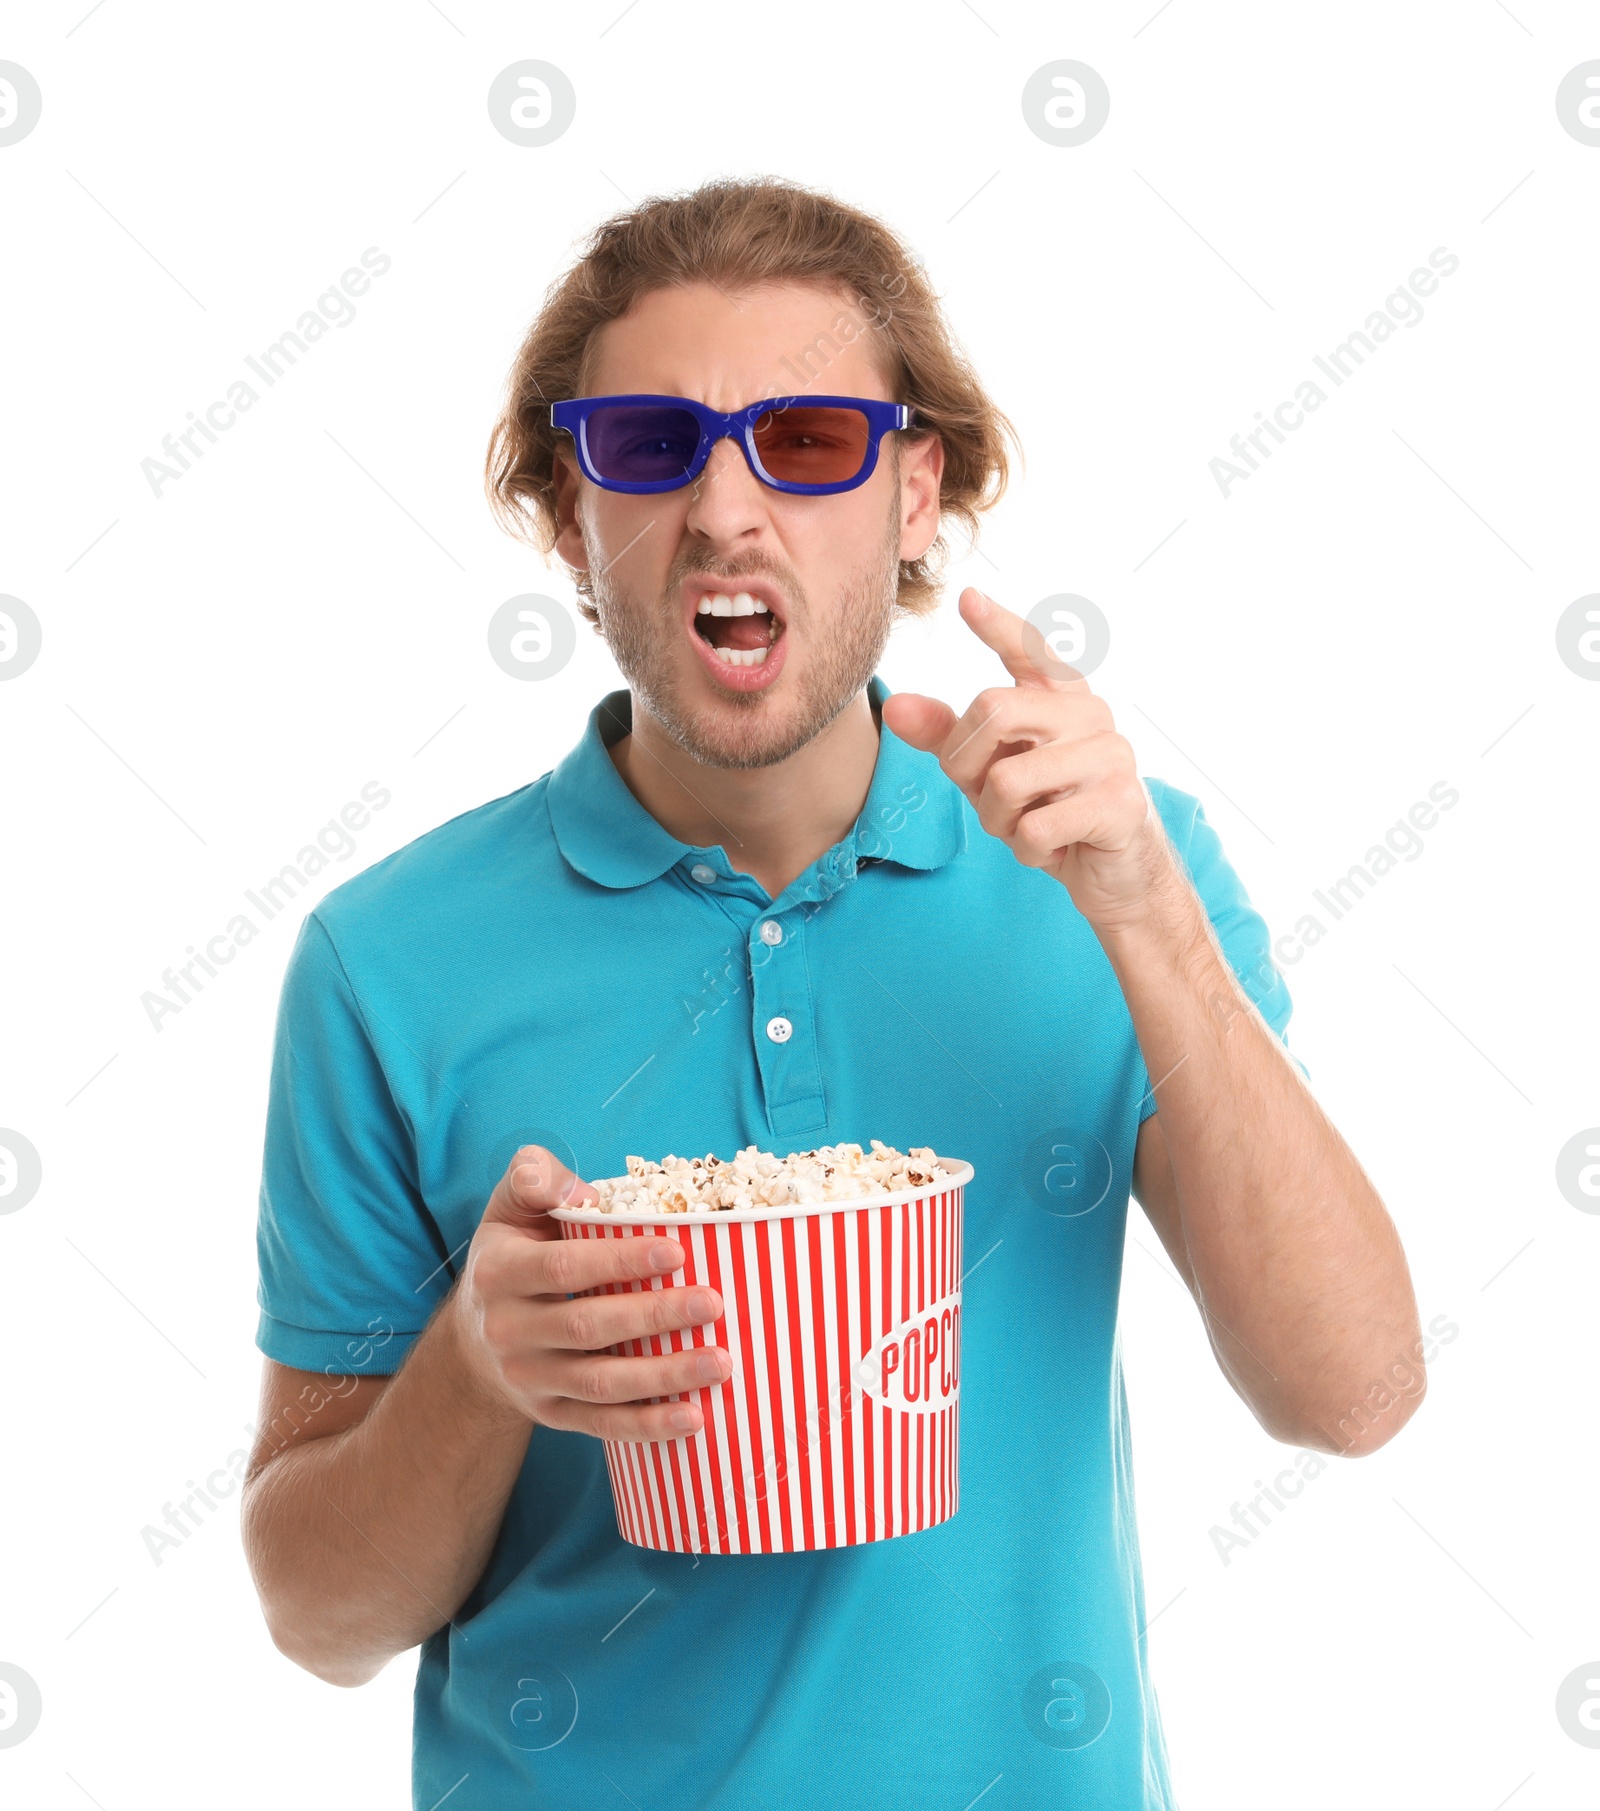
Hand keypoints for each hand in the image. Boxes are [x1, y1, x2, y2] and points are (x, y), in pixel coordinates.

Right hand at [451, 1144, 731, 1441]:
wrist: (473, 1337)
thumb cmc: (512, 1253)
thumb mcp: (510, 1207)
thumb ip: (535, 1178)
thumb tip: (582, 1189)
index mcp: (500, 1273)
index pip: (563, 1268)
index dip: (619, 1260)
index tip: (676, 1252)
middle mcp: (508, 1331)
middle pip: (587, 1328)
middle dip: (654, 1316)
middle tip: (712, 1304)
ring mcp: (529, 1378)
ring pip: (600, 1384)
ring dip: (664, 1376)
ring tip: (720, 1361)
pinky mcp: (550, 1414)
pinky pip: (601, 1425)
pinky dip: (648, 1426)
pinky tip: (694, 1417)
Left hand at [880, 588, 1176, 934]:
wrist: (1115, 873)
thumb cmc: (1048, 811)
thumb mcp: (989, 773)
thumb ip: (947, 737)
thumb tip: (896, 706)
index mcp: (1060, 698)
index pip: (1029, 651)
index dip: (997, 627)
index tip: (967, 599)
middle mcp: (1091, 714)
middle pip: (993, 711)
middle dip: (966, 766)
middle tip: (986, 797)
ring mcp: (1111, 756)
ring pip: (1007, 781)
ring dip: (998, 822)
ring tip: (1025, 828)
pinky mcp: (1120, 803)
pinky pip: (1035, 827)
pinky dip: (1027, 850)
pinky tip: (1051, 849)